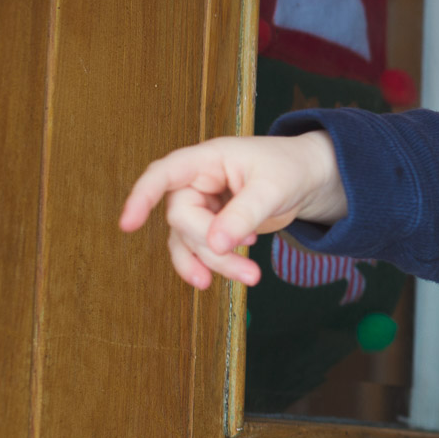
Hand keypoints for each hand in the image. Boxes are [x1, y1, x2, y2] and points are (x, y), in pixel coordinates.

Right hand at [118, 131, 345, 288]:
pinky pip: (199, 249)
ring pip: (190, 240)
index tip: (128, 225)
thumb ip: (244, 214)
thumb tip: (215, 244)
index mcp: (207, 159)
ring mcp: (203, 205)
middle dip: (211, 246)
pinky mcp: (212, 225)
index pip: (164, 173)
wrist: (310, 178)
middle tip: (251, 265)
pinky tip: (233, 272)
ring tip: (250, 278)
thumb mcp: (273, 188)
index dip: (142, 196)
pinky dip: (212, 264)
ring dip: (215, 263)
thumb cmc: (291, 169)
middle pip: (183, 219)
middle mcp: (198, 182)